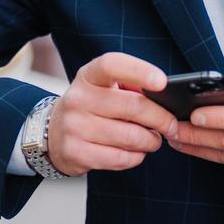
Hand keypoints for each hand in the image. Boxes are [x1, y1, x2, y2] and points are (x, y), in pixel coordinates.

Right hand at [49, 53, 177, 176]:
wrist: (52, 134)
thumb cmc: (90, 107)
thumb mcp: (102, 88)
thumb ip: (129, 87)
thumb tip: (164, 98)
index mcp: (88, 76)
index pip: (112, 65)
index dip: (139, 71)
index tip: (162, 82)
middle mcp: (78, 99)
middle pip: (133, 106)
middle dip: (161, 118)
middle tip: (171, 125)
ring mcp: (75, 127)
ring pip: (131, 136)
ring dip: (151, 141)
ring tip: (153, 140)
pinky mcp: (76, 152)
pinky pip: (120, 158)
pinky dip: (136, 157)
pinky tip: (136, 152)